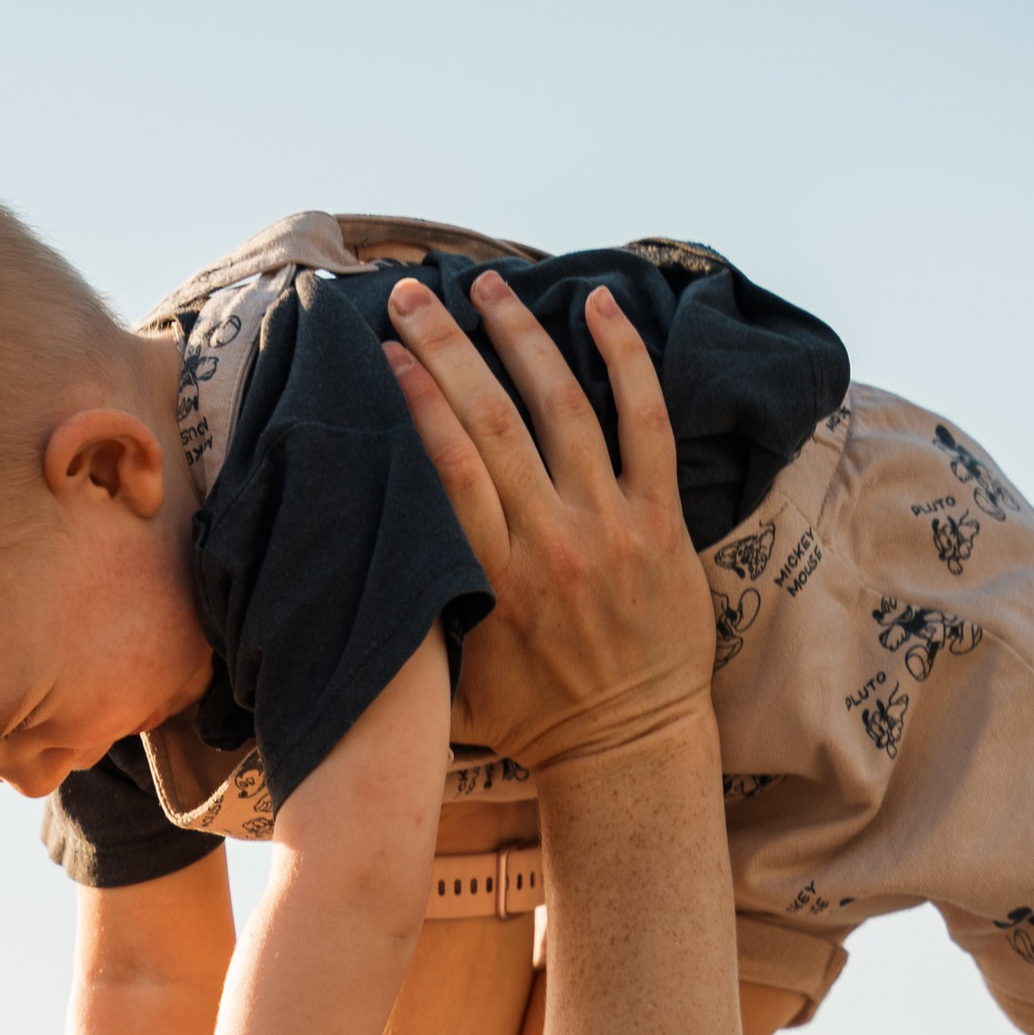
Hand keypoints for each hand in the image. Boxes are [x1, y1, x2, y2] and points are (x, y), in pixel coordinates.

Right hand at [382, 273, 714, 779]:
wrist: (630, 748)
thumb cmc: (533, 720)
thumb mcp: (456, 682)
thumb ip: (422, 617)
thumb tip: (372, 553)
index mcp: (493, 580)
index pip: (446, 464)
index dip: (415, 397)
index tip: (386, 350)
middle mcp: (552, 543)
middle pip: (491, 420)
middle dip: (446, 346)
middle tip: (412, 296)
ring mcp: (611, 526)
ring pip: (562, 404)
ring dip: (519, 335)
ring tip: (485, 286)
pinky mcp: (661, 522)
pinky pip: (647, 421)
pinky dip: (625, 357)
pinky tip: (600, 304)